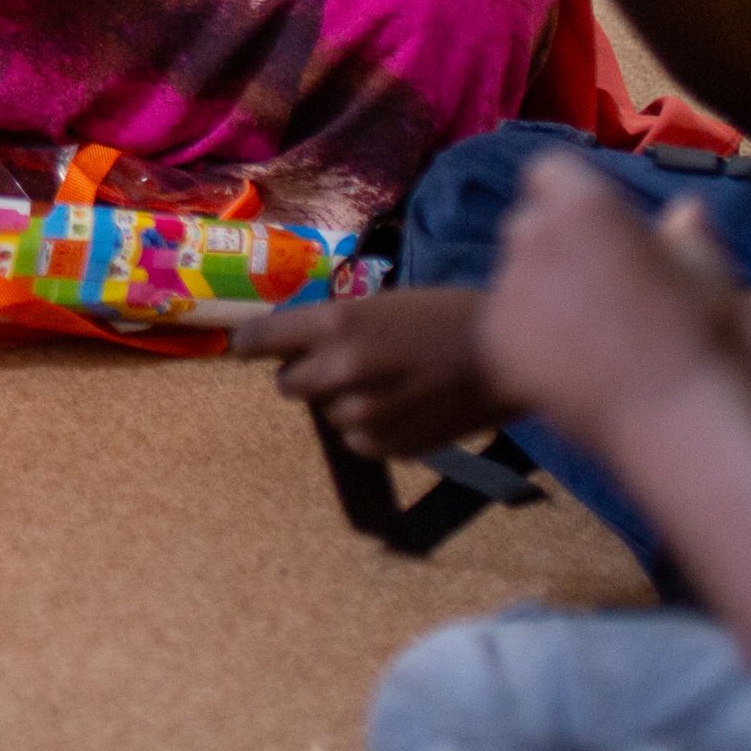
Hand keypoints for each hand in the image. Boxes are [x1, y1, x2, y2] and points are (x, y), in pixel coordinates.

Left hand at [239, 286, 508, 456]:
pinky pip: (357, 440)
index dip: (250, 345)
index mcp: (338, 323)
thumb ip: (335, 327)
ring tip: (389, 385)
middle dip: (306, 374)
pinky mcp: (388, 445)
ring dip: (344, 401)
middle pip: (287, 384)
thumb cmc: (446, 317)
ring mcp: (364, 413)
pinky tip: (404, 409)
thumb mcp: (381, 304)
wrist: (504, 358)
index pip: (261, 339)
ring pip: (327, 413)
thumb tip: (296, 346)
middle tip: (338, 364)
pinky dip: (371, 428)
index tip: (246, 348)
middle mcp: (341, 369)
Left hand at [472, 154, 749, 456]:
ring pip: (515, 276)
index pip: (549, 171)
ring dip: (540, 293)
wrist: (677, 424)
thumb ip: (687, 232)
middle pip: (527, 224)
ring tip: (591, 337)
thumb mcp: (710, 272)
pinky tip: (570, 365)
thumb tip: (684, 211)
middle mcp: (534, 236)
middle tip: (597, 287)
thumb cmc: (703, 339)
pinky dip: (526, 337)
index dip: (571, 196)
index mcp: (584, 205)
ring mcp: (508, 288)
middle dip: (553, 245)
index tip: (597, 229)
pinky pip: (504, 323)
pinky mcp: (495, 339)